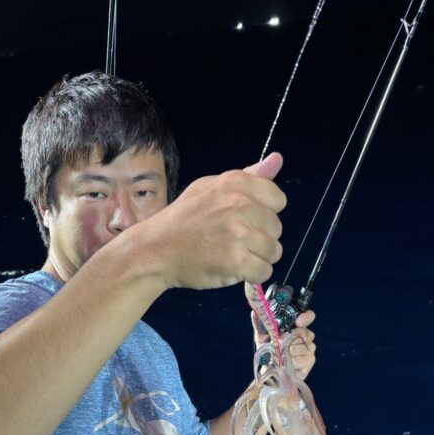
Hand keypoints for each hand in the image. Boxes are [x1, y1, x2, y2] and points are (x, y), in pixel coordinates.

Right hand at [143, 153, 285, 289]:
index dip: (264, 213)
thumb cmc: (183, 219)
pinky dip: (252, 275)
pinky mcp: (236, 261)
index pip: (278, 200)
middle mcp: (239, 205)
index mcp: (236, 183)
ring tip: (232, 255)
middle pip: (277, 228)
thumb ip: (248, 176)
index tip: (245, 219)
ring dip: (257, 258)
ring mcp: (238, 234)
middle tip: (232, 241)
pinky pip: (264, 271)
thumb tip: (277, 159)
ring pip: (274, 251)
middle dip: (260, 237)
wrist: (155, 249)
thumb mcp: (210, 187)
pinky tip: (233, 268)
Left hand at [252, 308, 316, 380]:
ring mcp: (310, 348)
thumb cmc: (269, 352)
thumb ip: (260, 325)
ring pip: (301, 347)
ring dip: (288, 352)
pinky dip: (292, 362)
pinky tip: (287, 364)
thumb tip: (254, 312)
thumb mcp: (262, 338)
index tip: (298, 321)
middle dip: (288, 339)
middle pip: (304, 332)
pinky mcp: (310, 360)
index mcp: (297, 327)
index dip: (306, 317)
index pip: (309, 316)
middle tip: (278, 343)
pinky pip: (302, 359)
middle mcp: (306, 336)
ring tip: (280, 356)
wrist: (271, 373)